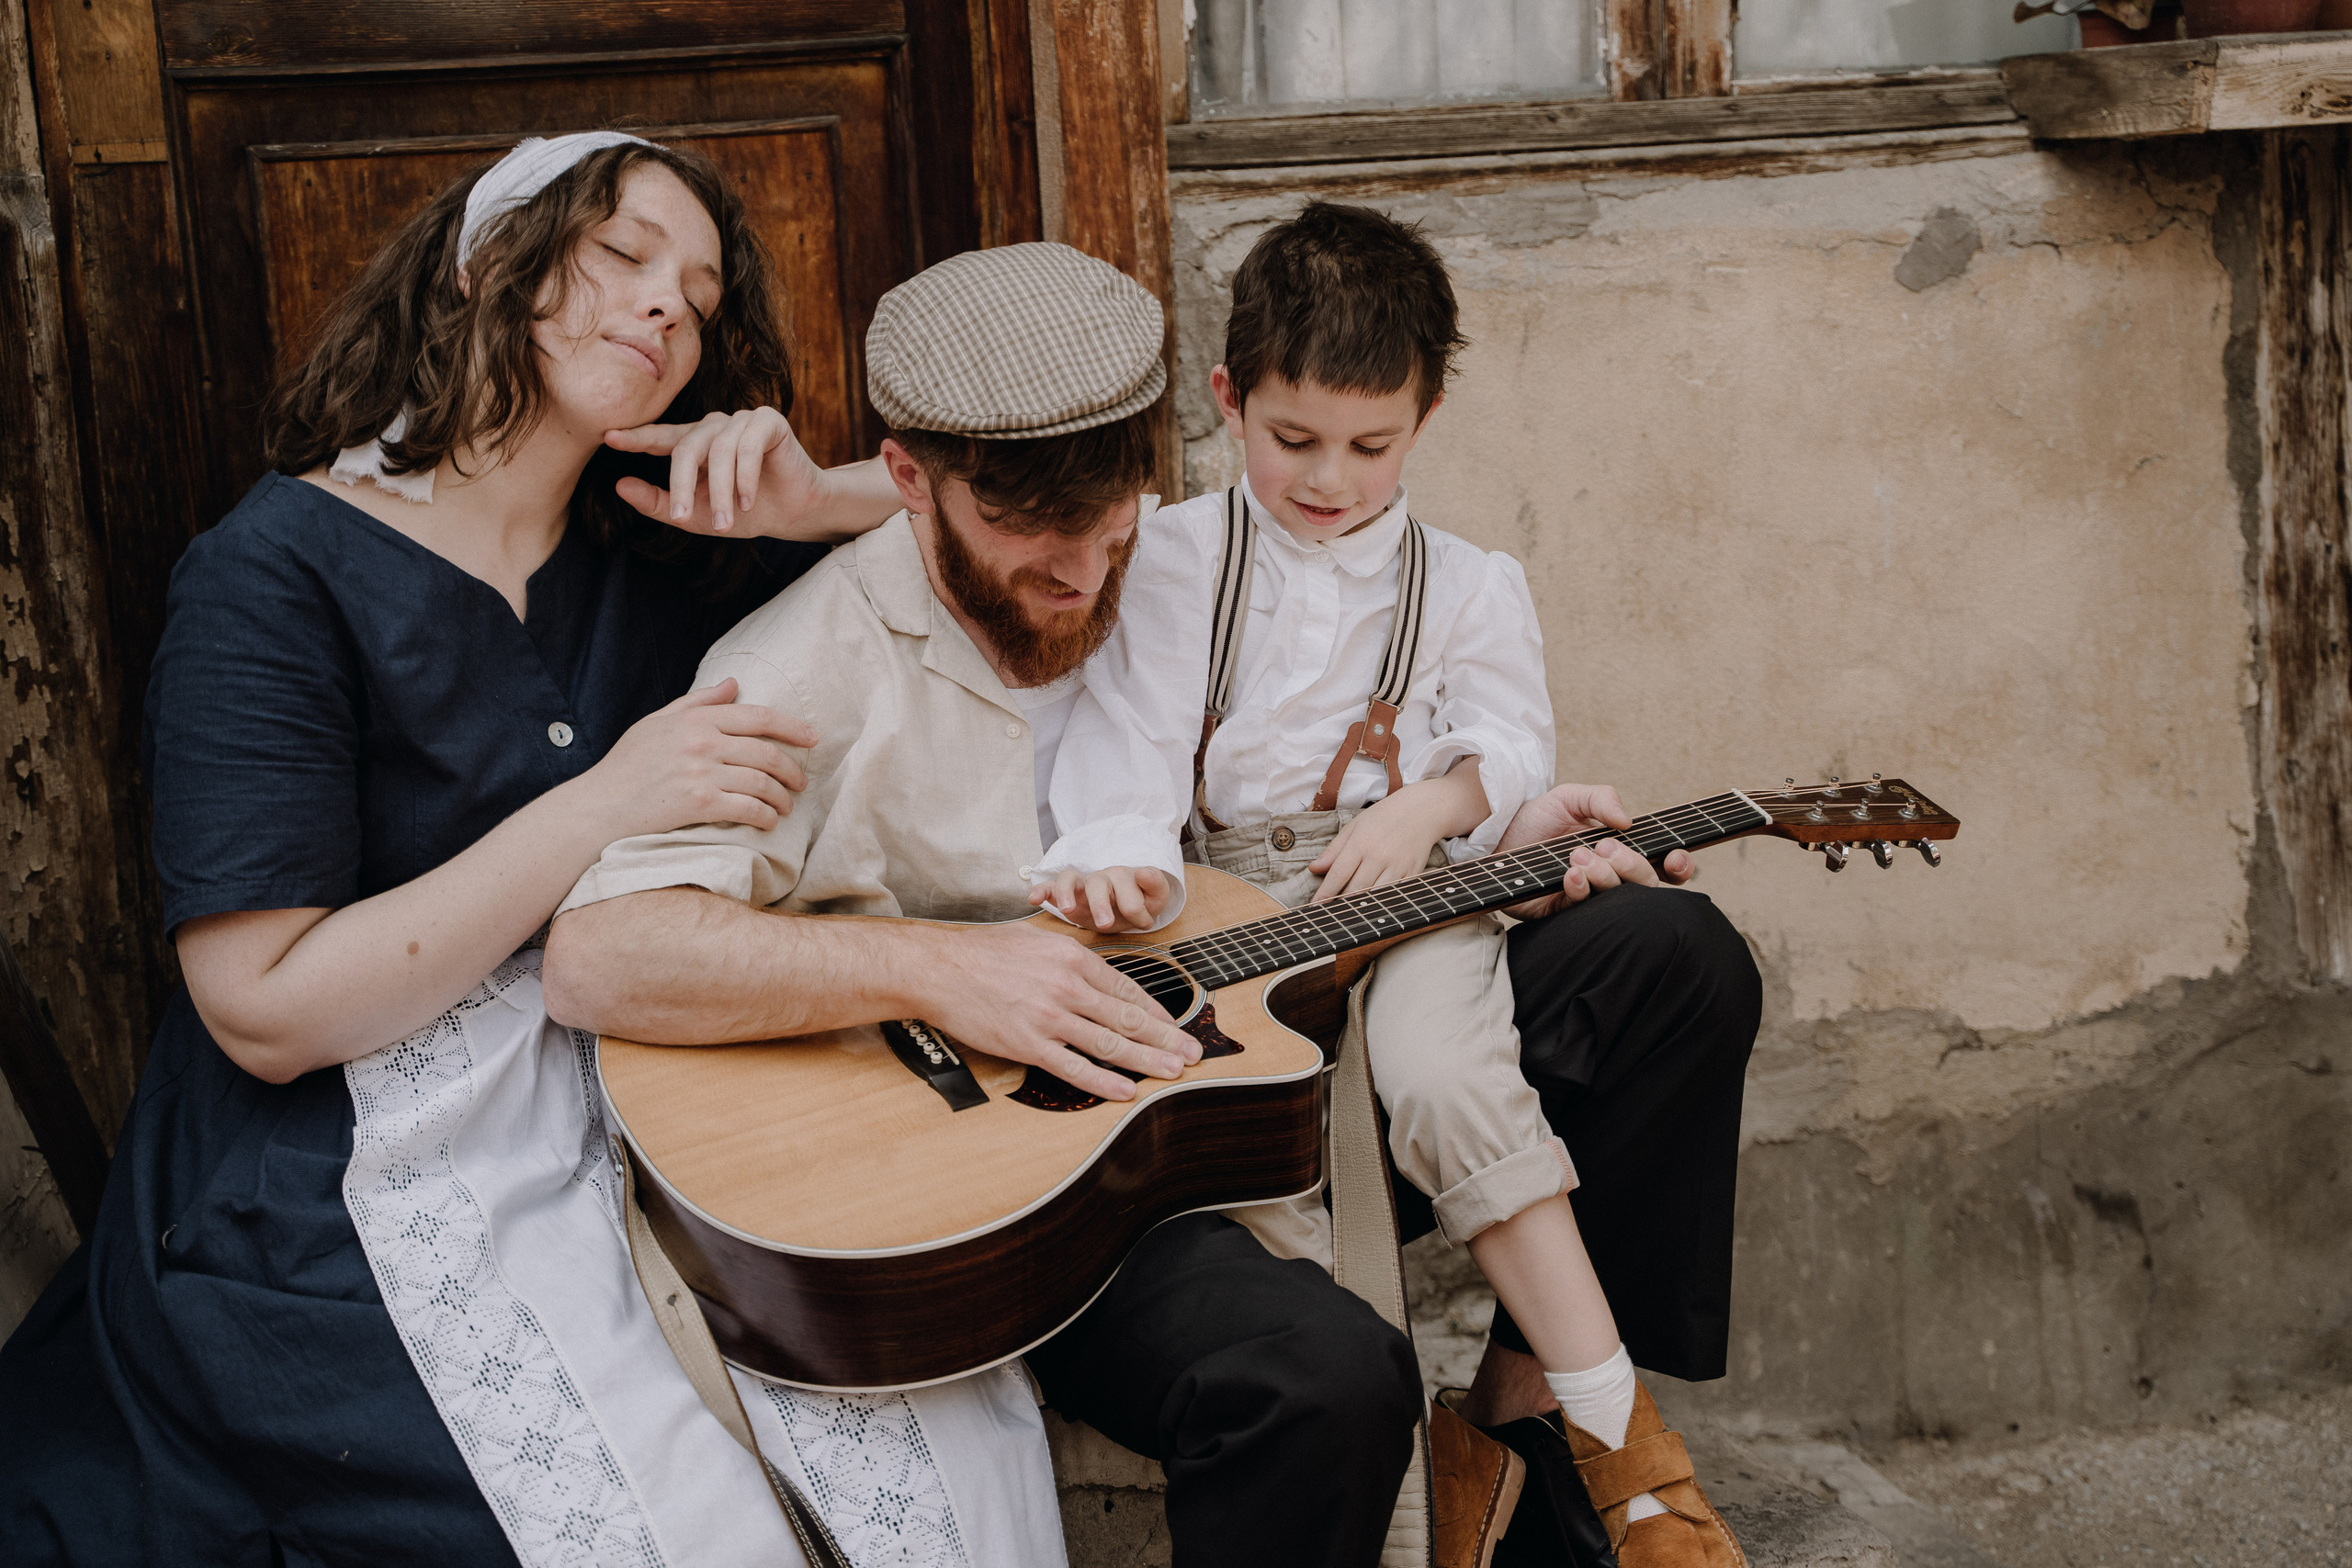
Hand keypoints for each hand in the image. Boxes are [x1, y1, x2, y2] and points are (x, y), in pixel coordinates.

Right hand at [579, 679, 815, 840]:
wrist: (600, 806)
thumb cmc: (627, 765)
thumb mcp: (657, 723)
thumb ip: (697, 703)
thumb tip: (733, 683)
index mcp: (695, 719)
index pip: (757, 716)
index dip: (792, 727)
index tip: (813, 738)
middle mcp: (701, 742)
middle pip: (766, 752)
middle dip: (792, 769)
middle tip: (802, 781)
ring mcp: (701, 773)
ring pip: (762, 782)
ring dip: (782, 797)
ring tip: (786, 806)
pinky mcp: (699, 804)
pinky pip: (748, 808)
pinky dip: (765, 816)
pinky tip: (769, 821)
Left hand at [606, 407, 826, 537]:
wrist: (794, 514)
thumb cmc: (745, 512)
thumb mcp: (697, 515)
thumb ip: (659, 503)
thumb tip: (619, 486)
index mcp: (695, 443)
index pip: (661, 437)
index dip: (637, 437)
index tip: (609, 437)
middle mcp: (715, 426)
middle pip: (687, 449)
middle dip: (682, 486)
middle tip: (682, 518)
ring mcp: (741, 421)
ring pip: (719, 451)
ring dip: (721, 491)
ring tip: (726, 522)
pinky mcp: (769, 421)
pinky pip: (748, 444)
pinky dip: (745, 476)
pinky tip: (748, 501)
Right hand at [917, 922, 1202, 1100]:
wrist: (939, 969)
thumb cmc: (983, 951)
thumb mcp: (1036, 939)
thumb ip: (1070, 956)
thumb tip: (1095, 969)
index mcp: (1072, 959)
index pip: (1126, 988)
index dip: (1156, 1010)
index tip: (1174, 1024)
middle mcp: (1067, 987)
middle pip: (1127, 1017)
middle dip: (1165, 1038)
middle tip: (1193, 1053)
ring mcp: (1049, 1018)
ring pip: (1109, 1043)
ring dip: (1147, 1060)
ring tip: (1173, 1072)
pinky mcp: (1028, 1044)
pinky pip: (1073, 1067)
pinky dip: (1103, 1081)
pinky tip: (1126, 1090)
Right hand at [1026, 865, 1173, 932]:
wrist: (1126, 905)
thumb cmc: (1139, 900)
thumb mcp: (1156, 896)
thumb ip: (1156, 885)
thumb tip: (1144, 872)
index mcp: (1124, 878)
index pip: (1128, 887)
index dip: (1137, 908)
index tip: (1144, 923)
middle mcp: (1101, 878)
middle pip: (1097, 883)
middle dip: (1100, 904)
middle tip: (1105, 924)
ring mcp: (1081, 885)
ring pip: (1070, 879)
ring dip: (1067, 893)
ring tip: (1068, 910)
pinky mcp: (1065, 896)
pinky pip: (1049, 887)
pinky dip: (1041, 890)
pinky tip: (1033, 898)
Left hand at [1308, 785, 1454, 902]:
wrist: (1423, 810)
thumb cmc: (1384, 817)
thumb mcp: (1355, 826)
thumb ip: (1334, 850)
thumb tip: (1314, 868)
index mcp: (1361, 842)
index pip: (1338, 874)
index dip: (1326, 893)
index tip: (1316, 905)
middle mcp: (1379, 856)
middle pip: (1355, 889)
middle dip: (1341, 904)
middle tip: (1330, 914)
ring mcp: (1397, 866)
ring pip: (1375, 895)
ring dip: (1361, 907)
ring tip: (1349, 915)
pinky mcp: (1412, 873)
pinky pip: (1394, 895)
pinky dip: (1383, 903)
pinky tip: (1373, 908)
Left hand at [1494, 783, 1695, 919]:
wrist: (1494, 836)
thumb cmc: (1535, 818)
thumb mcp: (1570, 797)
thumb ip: (1601, 798)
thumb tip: (1627, 821)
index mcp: (1621, 851)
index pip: (1663, 866)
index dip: (1679, 866)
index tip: (1674, 857)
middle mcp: (1611, 877)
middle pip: (1646, 884)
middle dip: (1631, 864)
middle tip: (1604, 847)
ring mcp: (1590, 897)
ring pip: (1619, 898)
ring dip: (1605, 875)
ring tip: (1577, 855)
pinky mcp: (1563, 912)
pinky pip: (1584, 908)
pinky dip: (1581, 889)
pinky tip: (1570, 873)